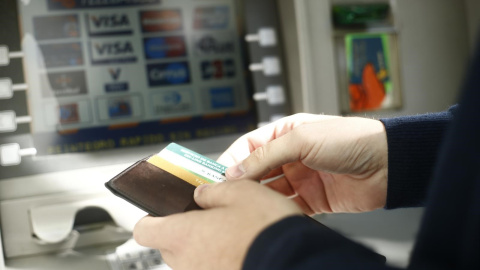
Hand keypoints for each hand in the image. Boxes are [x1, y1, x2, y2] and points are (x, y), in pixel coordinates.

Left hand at [133, 180, 301, 269]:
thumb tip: (202, 194)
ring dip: (204, 245)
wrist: (295, 261)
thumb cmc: (266, 229)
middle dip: (184, 229)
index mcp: (183, 235)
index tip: (163, 210)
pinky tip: (241, 248)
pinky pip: (211, 269)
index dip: (152, 217)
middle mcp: (187, 262)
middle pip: (169, 244)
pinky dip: (219, 259)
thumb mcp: (240, 192)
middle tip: (206, 215)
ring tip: (231, 232)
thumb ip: (213, 191)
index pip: (144, 230)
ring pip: (192, 259)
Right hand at [218, 113, 387, 214]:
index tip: (216, 177)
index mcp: (285, 134)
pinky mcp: (313, 200)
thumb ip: (265, 155)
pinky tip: (268, 214)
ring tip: (244, 206)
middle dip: (241, 182)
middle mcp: (291, 156)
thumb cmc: (350, 139)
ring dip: (258, 198)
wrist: (388, 163)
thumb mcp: (301, 139)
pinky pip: (288, 207)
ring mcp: (301, 178)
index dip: (231, 161)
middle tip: (224, 195)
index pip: (248, 147)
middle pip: (256, 171)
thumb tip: (235, 171)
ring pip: (269, 191)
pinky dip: (277, 211)